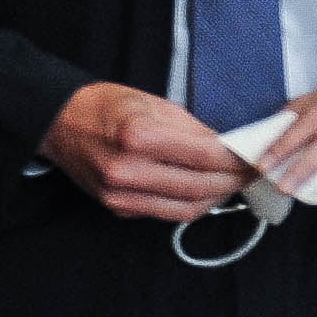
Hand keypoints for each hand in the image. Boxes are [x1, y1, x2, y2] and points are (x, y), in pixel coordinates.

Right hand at [39, 81, 249, 221]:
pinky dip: (192, 204)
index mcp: (139, 137)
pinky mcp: (118, 209)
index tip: (257, 156)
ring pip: (187, 209)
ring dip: (218, 198)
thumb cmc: (107, 106)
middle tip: (254, 172)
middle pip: (201, 187)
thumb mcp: (154, 103)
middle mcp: (129, 171)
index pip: (206, 156)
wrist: (59, 123)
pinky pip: (166, 213)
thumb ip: (194, 129)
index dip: (238, 160)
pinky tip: (206, 190)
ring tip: (235, 183)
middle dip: (234, 181)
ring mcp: (121, 195)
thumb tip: (229, 148)